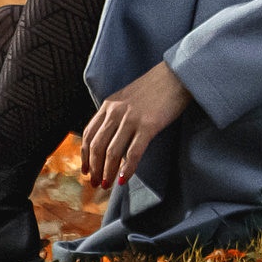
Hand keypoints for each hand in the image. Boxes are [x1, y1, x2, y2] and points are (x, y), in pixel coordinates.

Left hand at [80, 62, 190, 188]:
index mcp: (108, 106)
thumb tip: (110, 139)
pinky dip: (128, 168)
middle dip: (94, 168)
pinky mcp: (148, 126)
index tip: (85, 170)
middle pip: (97, 146)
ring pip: (112, 152)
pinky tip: (124, 179)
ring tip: (107, 185)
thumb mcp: (126, 98)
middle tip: (95, 184)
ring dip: (107, 172)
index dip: (85, 155)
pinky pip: (133, 152)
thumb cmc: (154, 89)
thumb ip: (115, 115)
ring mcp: (131, 119)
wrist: (176, 76)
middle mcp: (115, 112)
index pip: (89, 134)